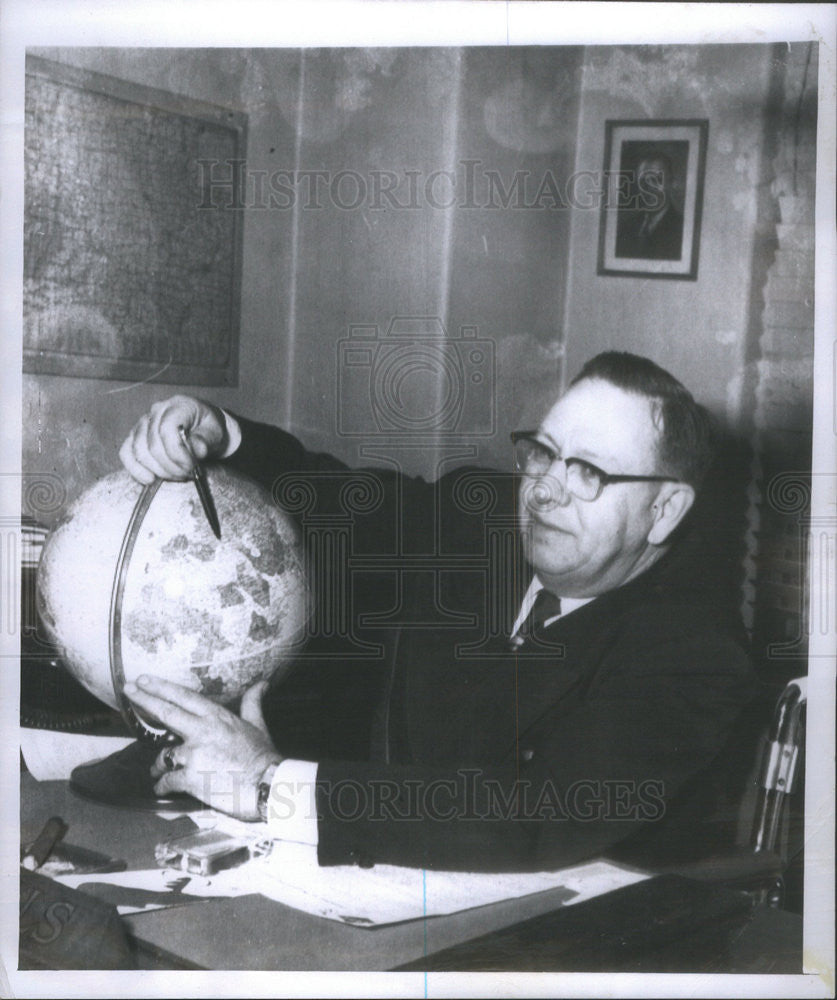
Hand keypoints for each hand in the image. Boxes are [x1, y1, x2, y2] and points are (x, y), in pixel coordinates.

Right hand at [118, 395, 238, 483]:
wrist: (204, 431)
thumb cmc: (209, 430)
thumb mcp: (215, 433)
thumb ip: (206, 440)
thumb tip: (196, 450)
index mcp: (178, 406)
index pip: (167, 430)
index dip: (177, 453)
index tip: (191, 467)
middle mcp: (157, 411)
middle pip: (153, 444)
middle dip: (171, 466)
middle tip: (187, 474)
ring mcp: (143, 423)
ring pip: (139, 450)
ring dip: (158, 470)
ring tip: (177, 475)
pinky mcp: (135, 437)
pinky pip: (126, 453)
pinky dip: (136, 469)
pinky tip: (150, 479)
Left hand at [123, 675, 281, 819]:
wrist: (268, 786)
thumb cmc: (263, 756)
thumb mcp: (258, 725)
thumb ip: (252, 703)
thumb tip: (263, 683)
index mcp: (216, 717)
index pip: (183, 697)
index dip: (161, 687)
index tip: (143, 679)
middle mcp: (202, 731)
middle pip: (166, 712)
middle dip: (144, 699)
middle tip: (128, 689)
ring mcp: (194, 755)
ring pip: (162, 756)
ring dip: (157, 765)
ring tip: (157, 771)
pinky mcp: (190, 779)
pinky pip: (166, 781)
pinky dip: (162, 786)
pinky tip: (162, 789)